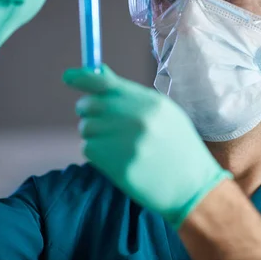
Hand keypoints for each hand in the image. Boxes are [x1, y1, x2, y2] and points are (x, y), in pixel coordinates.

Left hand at [63, 65, 231, 228]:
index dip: (82, 77)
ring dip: (95, 133)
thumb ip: (130, 94)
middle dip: (89, 110)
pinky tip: (117, 158)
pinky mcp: (117, 165)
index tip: (68, 77)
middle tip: (101, 119)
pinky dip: (97, 152)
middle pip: (89, 104)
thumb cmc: (178, 146)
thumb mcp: (164, 113)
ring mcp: (126, 143)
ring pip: (86, 128)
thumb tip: (97, 73)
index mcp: (151, 103)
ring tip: (118, 143)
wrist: (192, 186)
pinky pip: (88, 149)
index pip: (105, 83)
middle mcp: (137, 119)